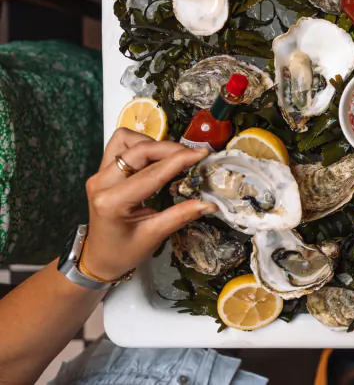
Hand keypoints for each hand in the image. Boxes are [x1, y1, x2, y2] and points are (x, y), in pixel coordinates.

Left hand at [81, 128, 216, 279]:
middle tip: (192, 155)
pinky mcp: (102, 171)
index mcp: (112, 202)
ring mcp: (99, 174)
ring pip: (126, 141)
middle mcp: (101, 182)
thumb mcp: (154, 236)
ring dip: (152, 144)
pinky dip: (141, 145)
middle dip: (169, 149)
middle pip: (138, 150)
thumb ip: (180, 215)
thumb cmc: (124, 251)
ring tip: (172, 156)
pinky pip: (121, 146)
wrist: (100, 257)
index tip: (201, 153)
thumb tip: (209, 204)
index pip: (151, 173)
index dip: (179, 160)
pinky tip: (155, 157)